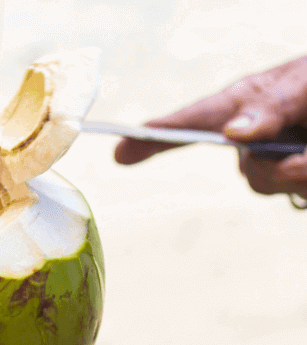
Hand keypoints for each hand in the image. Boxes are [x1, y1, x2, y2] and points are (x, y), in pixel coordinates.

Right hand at [114, 56, 306, 197]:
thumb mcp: (302, 84)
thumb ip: (270, 105)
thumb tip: (233, 133)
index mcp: (244, 106)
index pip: (190, 124)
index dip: (152, 139)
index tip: (120, 150)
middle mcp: (255, 138)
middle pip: (250, 174)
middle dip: (282, 170)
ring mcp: (278, 161)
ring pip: (279, 187)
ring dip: (306, 173)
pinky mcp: (297, 180)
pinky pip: (302, 195)